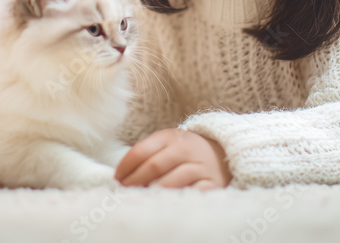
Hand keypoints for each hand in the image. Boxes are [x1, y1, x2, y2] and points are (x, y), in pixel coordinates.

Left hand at [114, 129, 231, 189]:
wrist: (222, 153)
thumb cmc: (184, 152)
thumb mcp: (166, 144)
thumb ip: (146, 155)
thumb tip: (121, 176)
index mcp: (170, 137)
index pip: (141, 151)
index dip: (125, 166)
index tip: (117, 179)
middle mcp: (185, 149)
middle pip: (154, 166)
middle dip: (135, 181)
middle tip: (125, 191)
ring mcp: (199, 166)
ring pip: (171, 180)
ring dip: (153, 191)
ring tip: (141, 198)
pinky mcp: (212, 183)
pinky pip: (191, 193)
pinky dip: (176, 199)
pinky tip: (164, 203)